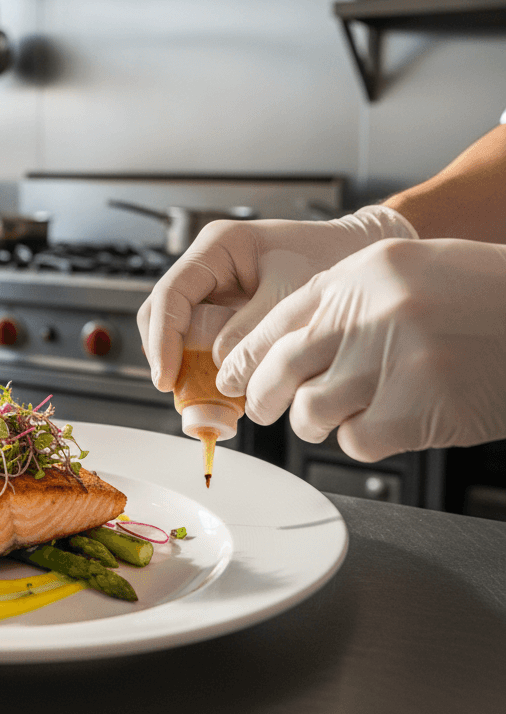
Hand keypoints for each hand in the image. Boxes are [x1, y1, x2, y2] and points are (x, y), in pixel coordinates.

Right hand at [136, 205, 415, 391]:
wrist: (363, 254)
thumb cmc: (334, 258)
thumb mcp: (292, 294)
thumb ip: (252, 332)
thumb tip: (220, 373)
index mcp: (218, 248)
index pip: (170, 295)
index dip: (163, 340)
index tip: (167, 378)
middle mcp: (210, 271)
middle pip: (166, 320)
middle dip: (175, 362)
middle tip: (191, 400)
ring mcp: (218, 296)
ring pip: (183, 340)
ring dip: (193, 375)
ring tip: (216, 407)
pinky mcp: (231, 320)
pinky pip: (208, 352)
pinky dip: (214, 378)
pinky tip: (231, 400)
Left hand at [216, 238, 505, 461]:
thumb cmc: (482, 296)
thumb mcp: (404, 273)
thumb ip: (346, 299)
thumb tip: (286, 344)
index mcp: (360, 274)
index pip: (279, 320)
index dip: (248, 355)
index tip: (233, 375)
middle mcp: (369, 312)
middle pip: (282, 368)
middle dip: (263, 397)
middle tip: (263, 409)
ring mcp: (393, 361)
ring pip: (312, 410)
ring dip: (316, 422)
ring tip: (340, 414)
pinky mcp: (419, 409)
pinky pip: (357, 440)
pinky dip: (361, 440)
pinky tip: (385, 425)